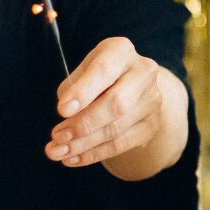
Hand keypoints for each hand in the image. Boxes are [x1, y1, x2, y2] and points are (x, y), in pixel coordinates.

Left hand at [49, 36, 167, 166]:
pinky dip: (94, 154)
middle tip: (56, 137)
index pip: (103, 71)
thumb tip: (67, 118)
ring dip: (84, 144)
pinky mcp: (152, 124)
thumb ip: (73, 90)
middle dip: (83, 124)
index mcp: (121, 51)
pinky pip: (122, 144)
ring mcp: (152, 99)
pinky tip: (73, 159)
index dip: (82, 92)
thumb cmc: (96, 76)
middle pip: (116, 104)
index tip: (60, 111)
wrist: (129, 85)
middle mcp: (143, 72)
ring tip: (57, 152)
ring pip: (117, 128)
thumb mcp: (82, 72)